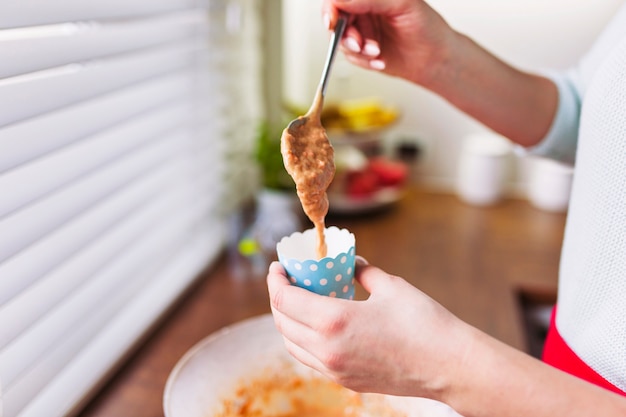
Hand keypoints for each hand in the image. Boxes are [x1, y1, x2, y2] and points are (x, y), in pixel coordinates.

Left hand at [266, 260, 472, 399]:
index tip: (277, 267)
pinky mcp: (345, 381)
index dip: (275, 280)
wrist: (449, 366)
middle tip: (286, 281)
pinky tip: (316, 327)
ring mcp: (335, 370)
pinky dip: (303, 341)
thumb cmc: (424, 323)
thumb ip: (363, 273)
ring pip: (293, 345)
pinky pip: (310, 360)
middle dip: (277, 298)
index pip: (284, 300)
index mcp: (334, 321)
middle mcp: (327, 349)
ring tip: (298, 302)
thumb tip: (351, 265)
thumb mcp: (391, 286)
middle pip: (282, 323)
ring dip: (287, 322)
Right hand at [322, 0, 454, 86]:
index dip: (332, 9)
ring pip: (341, 41)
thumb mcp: (401, 4)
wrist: (435, 59)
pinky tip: (380, 61)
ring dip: (358, 51)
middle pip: (336, 20)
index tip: (331, 21)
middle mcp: (364, 10)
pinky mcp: (363, 51)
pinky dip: (364, 62)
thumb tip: (341, 0)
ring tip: (376, 52)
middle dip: (347, 35)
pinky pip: (351, 57)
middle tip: (358, 44)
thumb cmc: (426, 28)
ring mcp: (363, 31)